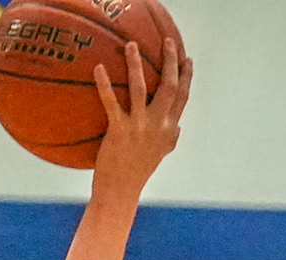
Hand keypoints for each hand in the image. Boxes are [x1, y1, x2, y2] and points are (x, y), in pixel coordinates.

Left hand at [91, 37, 191, 200]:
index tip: (187, 59)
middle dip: (170, 60)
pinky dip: (104, 83)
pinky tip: (98, 68)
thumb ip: (170, 139)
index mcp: (168, 130)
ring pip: (140, 87)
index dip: (187, 76)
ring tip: (130, 46)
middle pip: (169, 86)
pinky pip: (111, 101)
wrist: (120, 192)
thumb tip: (178, 127)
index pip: (183, 97)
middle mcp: (158, 126)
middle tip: (166, 41)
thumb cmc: (137, 174)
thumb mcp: (158, 155)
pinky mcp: (119, 131)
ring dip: (135, 63)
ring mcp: (139, 127)